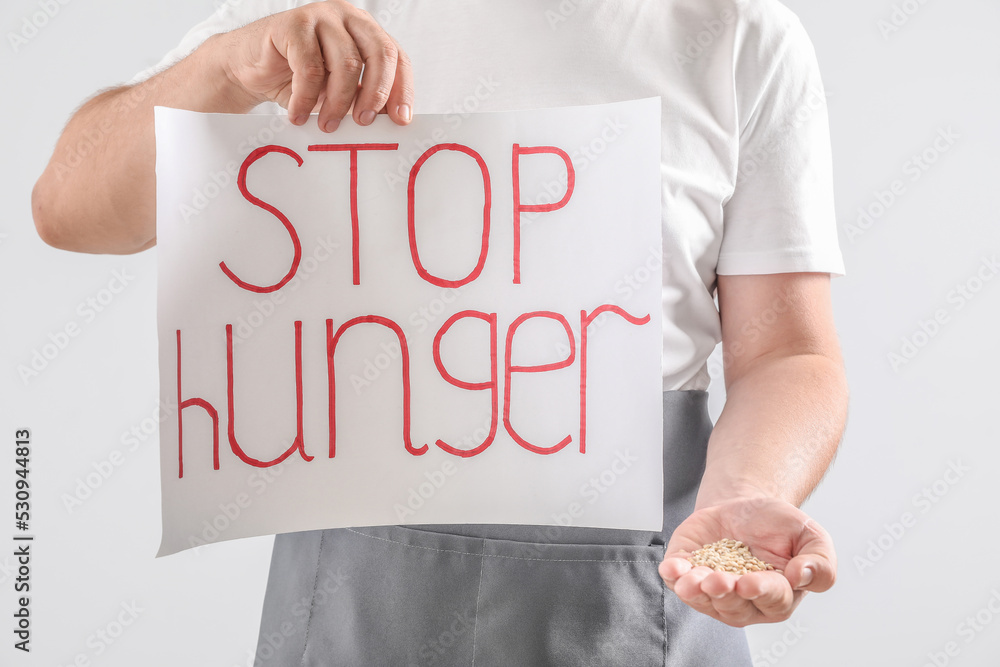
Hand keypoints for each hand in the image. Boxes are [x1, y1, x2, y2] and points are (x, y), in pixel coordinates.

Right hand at [213, 0, 412, 130]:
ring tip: (327, 126)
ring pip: (347, 63)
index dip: (402, 89)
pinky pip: (310, 68)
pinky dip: (306, 99)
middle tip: (364, 122)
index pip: (397, 57)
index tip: (401, 120)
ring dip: (338, 103)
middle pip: (380, 53)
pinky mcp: (293, 25)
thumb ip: (362, 98)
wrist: (248, 68)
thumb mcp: (338, 92)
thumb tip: (390, 122)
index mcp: (365, 31)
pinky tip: (299, 115)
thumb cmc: (296, 79)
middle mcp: (348, 18)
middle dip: (376, 93)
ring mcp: (321, 17)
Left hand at [658, 497, 835, 626]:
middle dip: (724, 594)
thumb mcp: (810, 536)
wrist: (744, 506)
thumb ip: (819, 561)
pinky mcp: (688, 573)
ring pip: (703, 600)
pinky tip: (672, 568)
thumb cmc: (779, 526)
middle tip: (718, 580)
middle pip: (734, 606)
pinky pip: (677, 581)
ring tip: (692, 580)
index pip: (772, 600)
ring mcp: (713, 592)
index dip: (760, 592)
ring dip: (696, 591)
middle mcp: (744, 601)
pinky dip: (673, 576)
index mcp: (779, 595)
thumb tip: (802, 576)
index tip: (749, 582)